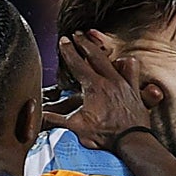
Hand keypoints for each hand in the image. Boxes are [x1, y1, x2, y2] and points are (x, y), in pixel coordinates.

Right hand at [44, 30, 153, 150]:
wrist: (131, 142)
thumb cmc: (105, 136)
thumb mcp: (76, 128)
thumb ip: (56, 119)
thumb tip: (40, 116)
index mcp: (93, 87)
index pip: (77, 63)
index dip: (68, 50)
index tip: (63, 40)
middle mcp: (109, 80)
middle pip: (94, 55)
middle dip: (83, 43)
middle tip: (76, 34)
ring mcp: (124, 84)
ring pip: (112, 59)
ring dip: (103, 51)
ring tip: (97, 43)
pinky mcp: (135, 90)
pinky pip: (132, 71)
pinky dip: (127, 64)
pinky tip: (123, 62)